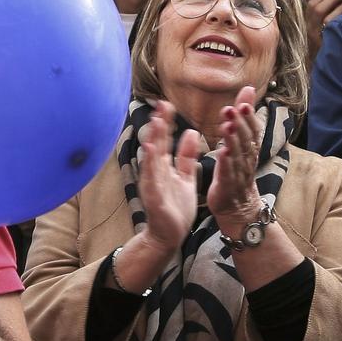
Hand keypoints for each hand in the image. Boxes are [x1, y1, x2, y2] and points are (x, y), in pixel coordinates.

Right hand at [136, 100, 202, 251]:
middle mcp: (155, 172)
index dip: (165, 122)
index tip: (167, 104)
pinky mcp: (153, 196)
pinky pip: (151, 178)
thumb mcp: (185, 177)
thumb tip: (191, 132)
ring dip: (153, 139)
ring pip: (152, 157)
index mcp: (163, 167)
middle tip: (161, 104)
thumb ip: (186, 156)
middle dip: (158, 124)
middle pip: (156, 143)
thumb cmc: (175, 208)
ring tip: (156, 121)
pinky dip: (150, 164)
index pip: (164, 140)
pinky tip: (151, 150)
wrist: (169, 236)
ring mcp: (152, 183)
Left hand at [207, 85, 264, 231]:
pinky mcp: (228, 186)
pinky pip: (228, 173)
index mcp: (251, 148)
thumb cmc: (238, 169)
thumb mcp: (242, 140)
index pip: (253, 130)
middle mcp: (248, 159)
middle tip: (232, 108)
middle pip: (246, 140)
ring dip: (233, 140)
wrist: (239, 207)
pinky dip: (226, 163)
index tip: (243, 101)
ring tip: (227, 125)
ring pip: (238, 155)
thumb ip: (244, 115)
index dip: (249, 116)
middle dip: (240, 124)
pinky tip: (222, 152)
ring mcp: (239, 173)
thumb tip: (248, 88)